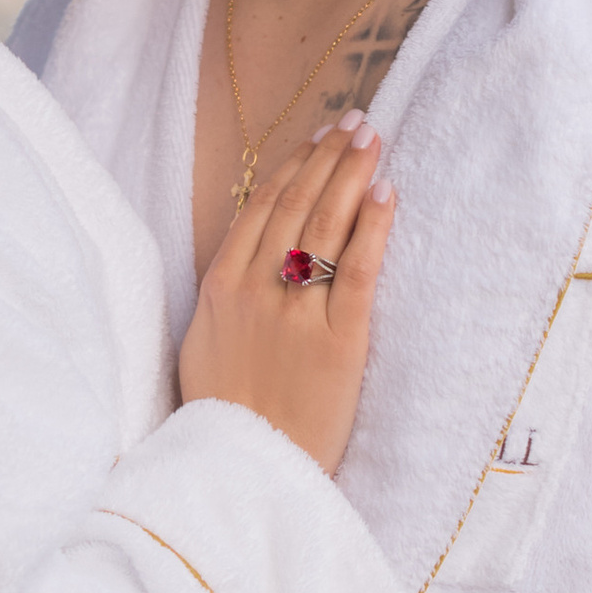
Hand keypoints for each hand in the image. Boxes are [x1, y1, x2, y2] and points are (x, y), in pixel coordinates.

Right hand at [177, 115, 395, 477]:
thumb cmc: (225, 416)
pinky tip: (386, 192)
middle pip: (296, 205)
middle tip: (356, 122)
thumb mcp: (204, 344)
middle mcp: (255, 290)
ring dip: (350, 175)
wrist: (241, 470)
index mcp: (220, 287)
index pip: (261, 208)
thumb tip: (246, 259)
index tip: (316, 139)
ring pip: (324, 226)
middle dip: (327, 157)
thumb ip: (225, 297)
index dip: (292, 168)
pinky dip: (371, 227)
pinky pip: (356, 270)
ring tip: (373, 138)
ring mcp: (295, 313)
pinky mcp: (336, 341)